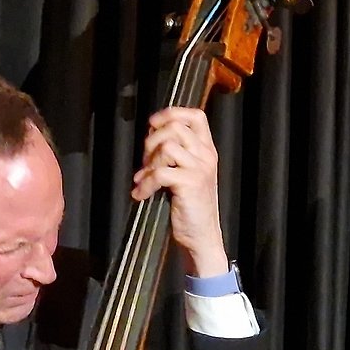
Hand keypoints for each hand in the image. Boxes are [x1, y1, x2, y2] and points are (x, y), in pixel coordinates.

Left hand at [132, 107, 229, 276]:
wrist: (201, 236)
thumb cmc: (190, 207)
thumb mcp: (187, 175)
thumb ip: (175, 155)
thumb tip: (149, 140)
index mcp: (207, 150)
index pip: (196, 116)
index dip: (171, 113)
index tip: (153, 124)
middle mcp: (206, 155)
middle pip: (175, 127)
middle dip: (152, 141)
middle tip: (146, 163)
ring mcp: (199, 169)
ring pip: (167, 146)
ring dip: (149, 162)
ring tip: (144, 179)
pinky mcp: (190, 183)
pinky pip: (159, 172)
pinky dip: (145, 183)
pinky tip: (142, 194)